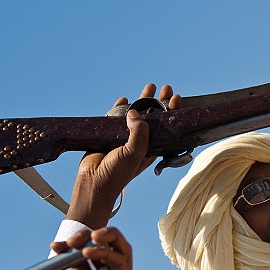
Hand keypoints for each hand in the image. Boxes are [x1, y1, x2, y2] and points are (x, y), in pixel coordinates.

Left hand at [47, 227, 166, 269]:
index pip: (76, 260)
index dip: (66, 250)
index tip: (54, 246)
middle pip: (95, 248)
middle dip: (83, 239)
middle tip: (70, 241)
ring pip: (115, 247)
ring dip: (103, 236)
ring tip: (88, 236)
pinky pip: (121, 261)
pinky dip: (107, 252)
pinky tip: (91, 253)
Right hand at [66, 83, 182, 228]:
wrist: (93, 183)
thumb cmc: (117, 173)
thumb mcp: (134, 153)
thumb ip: (139, 132)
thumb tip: (134, 112)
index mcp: (151, 147)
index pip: (166, 126)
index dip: (172, 112)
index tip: (176, 98)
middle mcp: (140, 141)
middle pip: (154, 117)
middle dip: (160, 102)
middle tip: (166, 88)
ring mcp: (124, 138)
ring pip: (136, 115)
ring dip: (142, 101)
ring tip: (149, 86)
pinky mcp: (108, 135)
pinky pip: (115, 118)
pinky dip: (120, 107)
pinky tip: (123, 99)